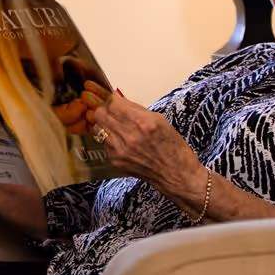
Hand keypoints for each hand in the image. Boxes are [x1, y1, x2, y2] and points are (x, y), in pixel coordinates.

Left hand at [84, 91, 200, 198]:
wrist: (176, 175)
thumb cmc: (173, 147)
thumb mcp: (160, 120)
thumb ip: (136, 109)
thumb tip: (119, 98)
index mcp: (142, 123)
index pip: (113, 104)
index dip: (112, 100)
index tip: (115, 99)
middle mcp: (129, 137)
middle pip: (101, 115)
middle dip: (105, 109)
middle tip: (112, 111)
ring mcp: (120, 151)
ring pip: (98, 129)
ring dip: (106, 124)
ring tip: (117, 126)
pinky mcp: (116, 161)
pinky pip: (104, 143)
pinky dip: (110, 139)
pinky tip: (122, 141)